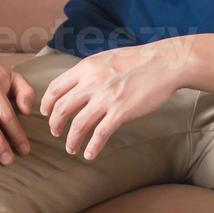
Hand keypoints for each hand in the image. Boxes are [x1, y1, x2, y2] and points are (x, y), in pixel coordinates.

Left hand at [40, 43, 183, 160]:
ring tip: (72, 148)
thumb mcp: (108, 58)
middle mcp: (92, 82)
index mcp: (87, 68)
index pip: (55, 88)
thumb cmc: (140, 60)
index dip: (47, 104)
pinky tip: (90, 154)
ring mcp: (107, 98)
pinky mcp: (121, 111)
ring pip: (78, 125)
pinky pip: (100, 134)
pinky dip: (92, 147)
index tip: (47, 113)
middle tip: (56, 133)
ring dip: (71, 140)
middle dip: (55, 125)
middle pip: (62, 109)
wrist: (166, 62)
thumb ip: (91, 71)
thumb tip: (78, 85)